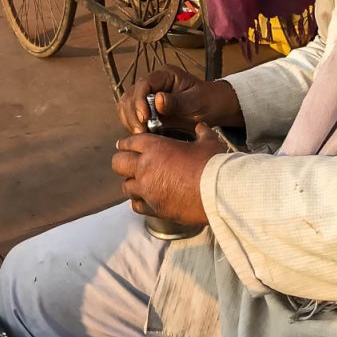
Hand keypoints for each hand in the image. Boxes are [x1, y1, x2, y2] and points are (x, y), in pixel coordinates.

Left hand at [111, 124, 225, 224]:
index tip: (124, 145)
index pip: (129, 142)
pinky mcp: (154, 208)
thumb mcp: (209, 142)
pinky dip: (139, 201)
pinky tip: (146, 199)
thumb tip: (201, 127)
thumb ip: (202, 133)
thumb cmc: (213, 164)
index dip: (126, 143)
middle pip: (118, 163)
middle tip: (127, 162)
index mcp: (155, 148)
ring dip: (131, 183)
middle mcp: (145, 168)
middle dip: (122, 161)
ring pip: (125, 187)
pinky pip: (136, 205)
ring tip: (139, 182)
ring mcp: (148, 190)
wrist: (218, 193)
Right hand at [118, 65, 242, 133]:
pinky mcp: (146, 107)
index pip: (144, 84)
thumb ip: (177, 102)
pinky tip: (141, 134)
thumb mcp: (195, 102)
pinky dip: (132, 124)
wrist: (211, 107)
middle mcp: (153, 82)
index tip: (145, 118)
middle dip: (133, 114)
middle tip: (142, 131)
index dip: (140, 100)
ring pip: (127, 105)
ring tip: (141, 134)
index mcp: (164, 75)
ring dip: (130, 120)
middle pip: (130, 95)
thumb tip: (157, 100)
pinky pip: (131, 115)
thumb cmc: (206, 101)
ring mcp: (147, 94)